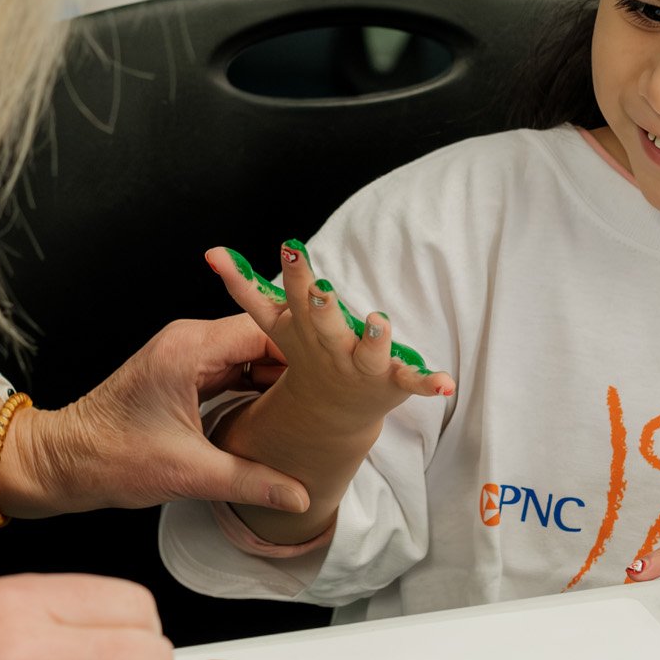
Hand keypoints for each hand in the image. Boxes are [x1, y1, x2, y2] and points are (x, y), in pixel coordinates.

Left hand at [0, 315, 309, 515]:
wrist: (61, 462)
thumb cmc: (108, 459)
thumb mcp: (186, 473)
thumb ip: (250, 481)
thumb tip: (299, 495)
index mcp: (189, 349)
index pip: (267, 330)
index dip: (308, 351)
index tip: (339, 376)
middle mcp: (189, 342)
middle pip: (265, 338)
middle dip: (300, 367)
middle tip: (337, 396)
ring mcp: (186, 356)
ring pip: (253, 355)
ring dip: (282, 379)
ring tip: (319, 406)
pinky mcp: (184, 374)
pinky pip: (236, 370)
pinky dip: (260, 388)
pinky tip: (284, 413)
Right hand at [207, 241, 451, 435]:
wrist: (331, 410)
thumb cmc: (306, 352)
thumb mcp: (275, 322)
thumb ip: (245, 287)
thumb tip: (212, 251)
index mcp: (305, 330)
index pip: (294, 299)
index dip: (294, 275)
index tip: (292, 249)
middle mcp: (332, 349)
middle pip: (327, 326)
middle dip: (323, 307)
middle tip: (321, 288)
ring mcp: (363, 368)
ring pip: (370, 353)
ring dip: (376, 340)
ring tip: (380, 322)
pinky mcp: (393, 382)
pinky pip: (413, 382)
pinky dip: (429, 383)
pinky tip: (446, 384)